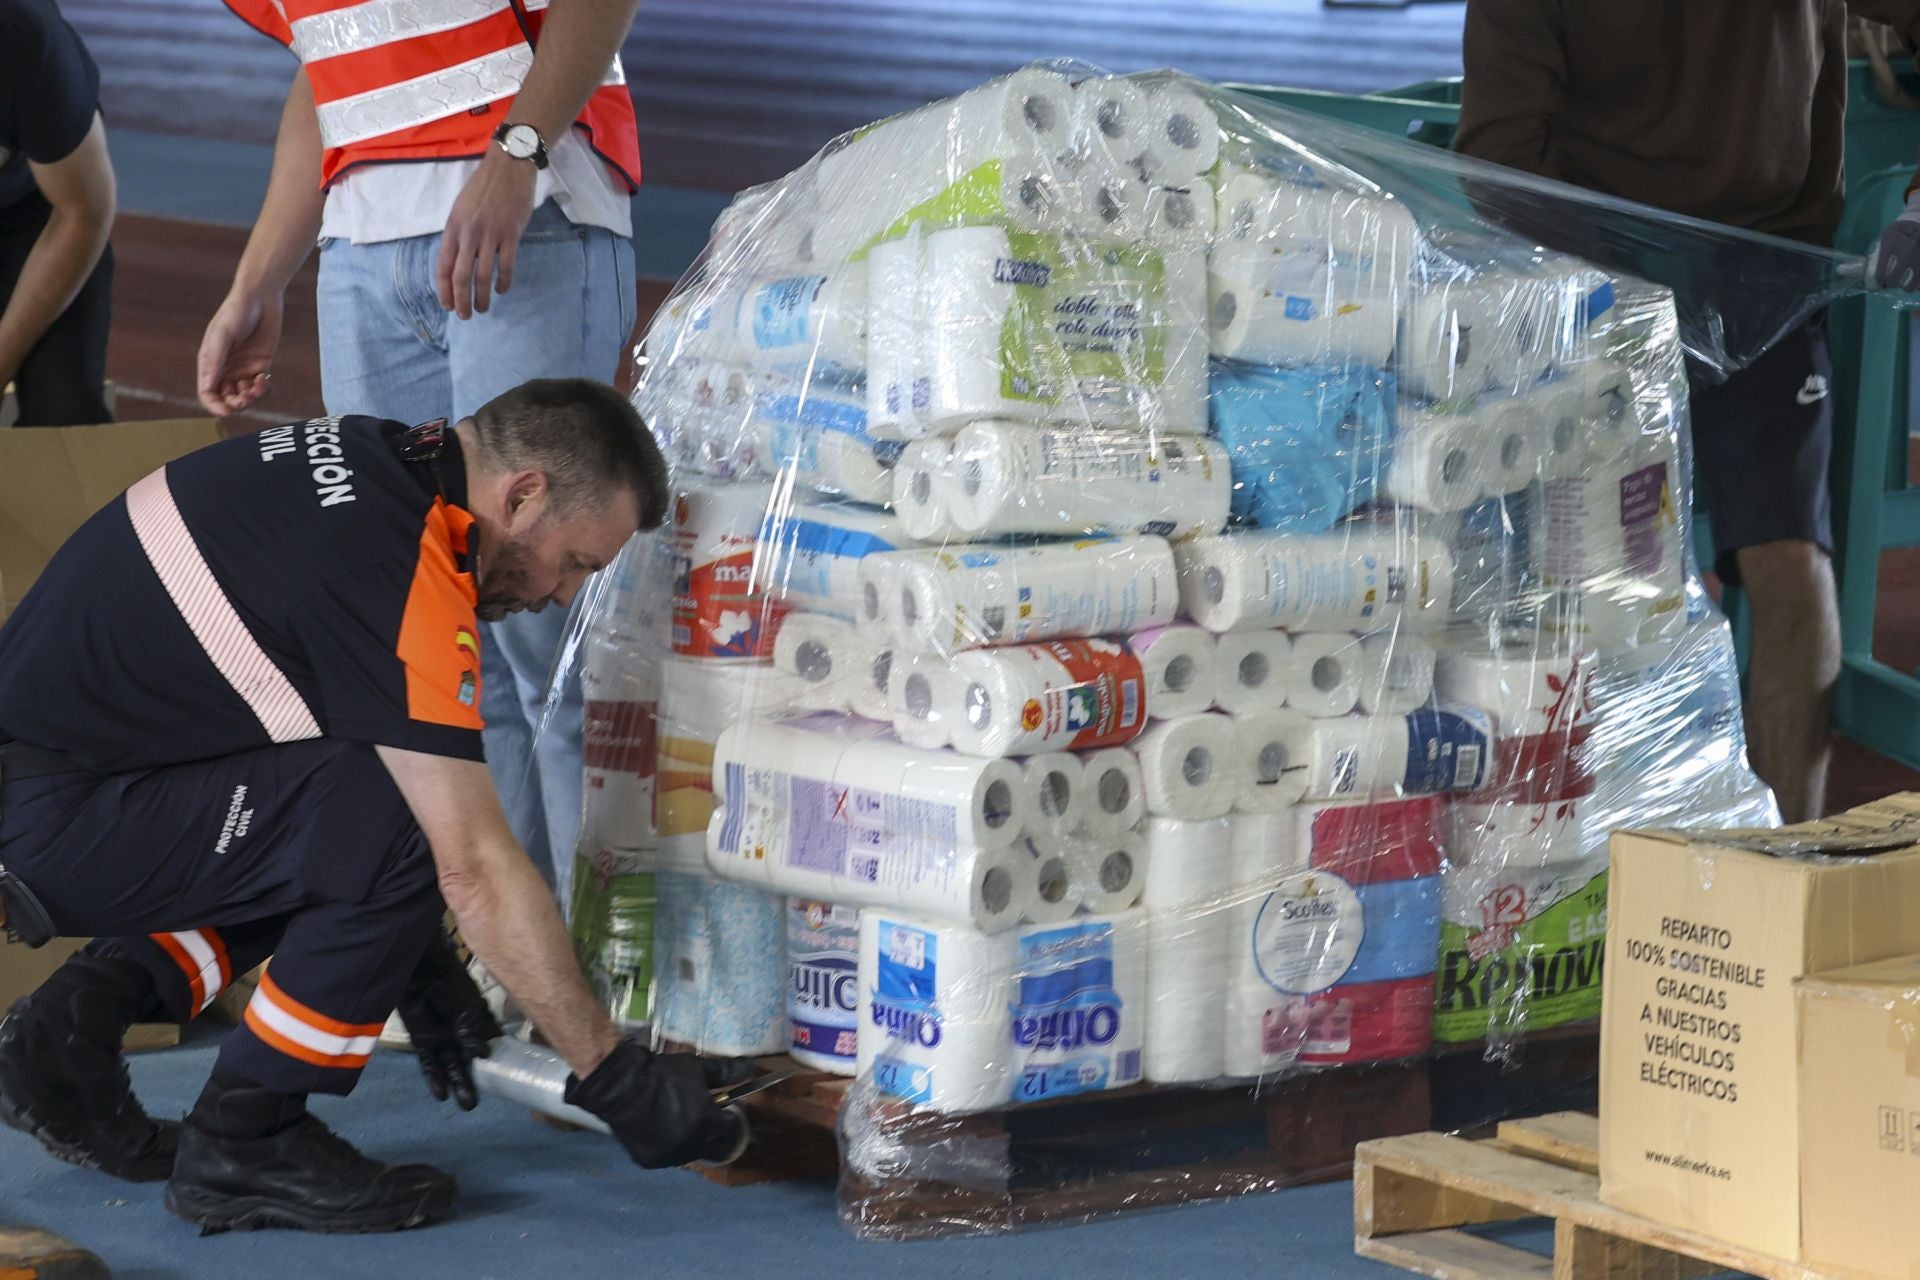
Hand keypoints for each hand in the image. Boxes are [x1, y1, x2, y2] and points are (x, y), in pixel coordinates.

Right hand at [197, 288, 283, 415]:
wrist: (260, 298)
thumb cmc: (235, 313)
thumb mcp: (223, 335)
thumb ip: (215, 360)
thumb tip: (207, 386)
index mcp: (210, 362)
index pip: (207, 392)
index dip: (214, 405)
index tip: (225, 411)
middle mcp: (225, 368)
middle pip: (226, 398)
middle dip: (235, 404)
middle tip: (244, 399)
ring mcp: (243, 367)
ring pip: (244, 395)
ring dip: (250, 398)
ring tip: (256, 388)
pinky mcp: (261, 365)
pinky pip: (260, 386)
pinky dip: (262, 388)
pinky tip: (264, 381)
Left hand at [394, 928, 503, 1110]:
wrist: (418, 972)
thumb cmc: (447, 983)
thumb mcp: (465, 1005)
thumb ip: (471, 1030)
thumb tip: (482, 1054)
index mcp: (477, 1021)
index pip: (489, 1044)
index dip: (496, 1060)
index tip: (505, 1078)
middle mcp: (461, 1034)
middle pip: (469, 1062)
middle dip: (474, 1081)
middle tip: (477, 1103)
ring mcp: (442, 1039)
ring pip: (451, 1066)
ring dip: (458, 1084)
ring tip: (466, 1104)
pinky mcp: (423, 1042)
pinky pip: (429, 1064)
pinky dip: (434, 1079)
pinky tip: (441, 1095)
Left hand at [437, 150, 536, 318]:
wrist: (508, 166)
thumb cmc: (484, 187)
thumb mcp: (461, 208)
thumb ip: (459, 233)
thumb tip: (458, 260)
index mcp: (453, 227)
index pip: (443, 265)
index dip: (444, 289)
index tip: (447, 305)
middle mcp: (468, 233)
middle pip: (461, 276)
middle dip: (461, 300)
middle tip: (465, 316)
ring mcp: (490, 234)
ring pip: (483, 275)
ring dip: (482, 297)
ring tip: (483, 309)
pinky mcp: (511, 234)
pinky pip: (506, 266)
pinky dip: (503, 282)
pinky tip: (502, 291)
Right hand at [563, 1036, 756, 1167]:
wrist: (621, 1087)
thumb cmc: (662, 1075)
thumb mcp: (697, 1069)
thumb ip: (726, 1072)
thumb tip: (750, 1067)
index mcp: (707, 1124)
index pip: (731, 1130)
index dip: (730, 1118)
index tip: (724, 1109)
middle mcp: (692, 1146)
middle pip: (717, 1149)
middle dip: (718, 1136)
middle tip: (710, 1121)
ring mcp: (670, 1157)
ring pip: (692, 1154)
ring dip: (694, 1142)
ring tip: (684, 1122)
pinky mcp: (650, 1162)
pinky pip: (668, 1157)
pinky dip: (670, 1146)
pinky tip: (664, 1130)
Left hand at [1870, 192, 1919, 290]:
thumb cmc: (1897, 234)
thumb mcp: (1882, 241)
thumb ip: (1866, 259)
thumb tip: (1840, 270)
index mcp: (1890, 245)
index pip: (1879, 275)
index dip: (1874, 283)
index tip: (1874, 283)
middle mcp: (1907, 252)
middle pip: (1892, 282)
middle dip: (1887, 284)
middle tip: (1886, 281)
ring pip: (1908, 286)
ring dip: (1902, 285)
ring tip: (1900, 279)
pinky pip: (1919, 284)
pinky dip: (1915, 283)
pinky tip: (1912, 277)